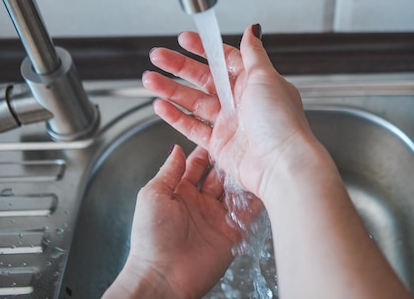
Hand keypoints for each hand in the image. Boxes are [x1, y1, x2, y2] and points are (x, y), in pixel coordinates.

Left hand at [103, 145, 240, 298]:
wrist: (163, 276)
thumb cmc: (151, 238)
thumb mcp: (153, 195)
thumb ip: (168, 171)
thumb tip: (176, 149)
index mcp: (179, 193)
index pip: (197, 166)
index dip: (208, 152)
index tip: (219, 136)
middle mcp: (200, 204)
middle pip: (219, 177)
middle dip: (229, 163)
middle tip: (242, 147)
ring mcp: (216, 218)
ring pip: (234, 192)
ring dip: (243, 179)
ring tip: (254, 162)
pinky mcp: (231, 233)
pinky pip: (246, 214)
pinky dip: (255, 202)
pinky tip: (262, 187)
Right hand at [142, 25, 323, 196]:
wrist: (280, 163)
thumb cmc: (280, 121)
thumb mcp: (266, 77)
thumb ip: (253, 53)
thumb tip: (252, 30)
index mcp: (253, 82)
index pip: (224, 59)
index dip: (203, 49)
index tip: (183, 39)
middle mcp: (241, 102)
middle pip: (203, 79)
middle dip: (179, 67)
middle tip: (158, 56)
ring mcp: (229, 123)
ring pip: (193, 102)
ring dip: (170, 90)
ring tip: (149, 79)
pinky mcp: (219, 145)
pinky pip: (192, 127)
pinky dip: (175, 117)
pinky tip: (160, 106)